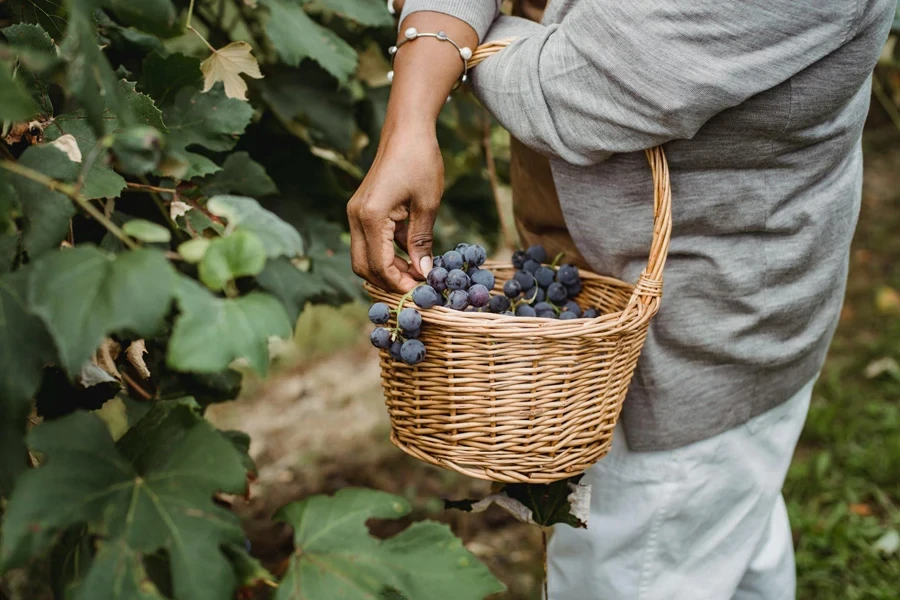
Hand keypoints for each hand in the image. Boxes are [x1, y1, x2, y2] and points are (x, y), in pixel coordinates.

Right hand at [348, 125, 442, 292]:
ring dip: (387, 269)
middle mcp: (356, 217)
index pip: (379, 265)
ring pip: (363, 257)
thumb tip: (423, 272)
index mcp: (371, 216)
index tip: (420, 290)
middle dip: (388, 282)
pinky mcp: (362, 210)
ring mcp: (356, 213)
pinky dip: (386, 254)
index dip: (398, 283)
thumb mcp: (427, 204)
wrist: (406, 130)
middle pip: (363, 266)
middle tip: (416, 287)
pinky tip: (411, 255)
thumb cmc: (420, 161)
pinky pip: (368, 242)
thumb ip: (422, 240)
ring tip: (416, 273)